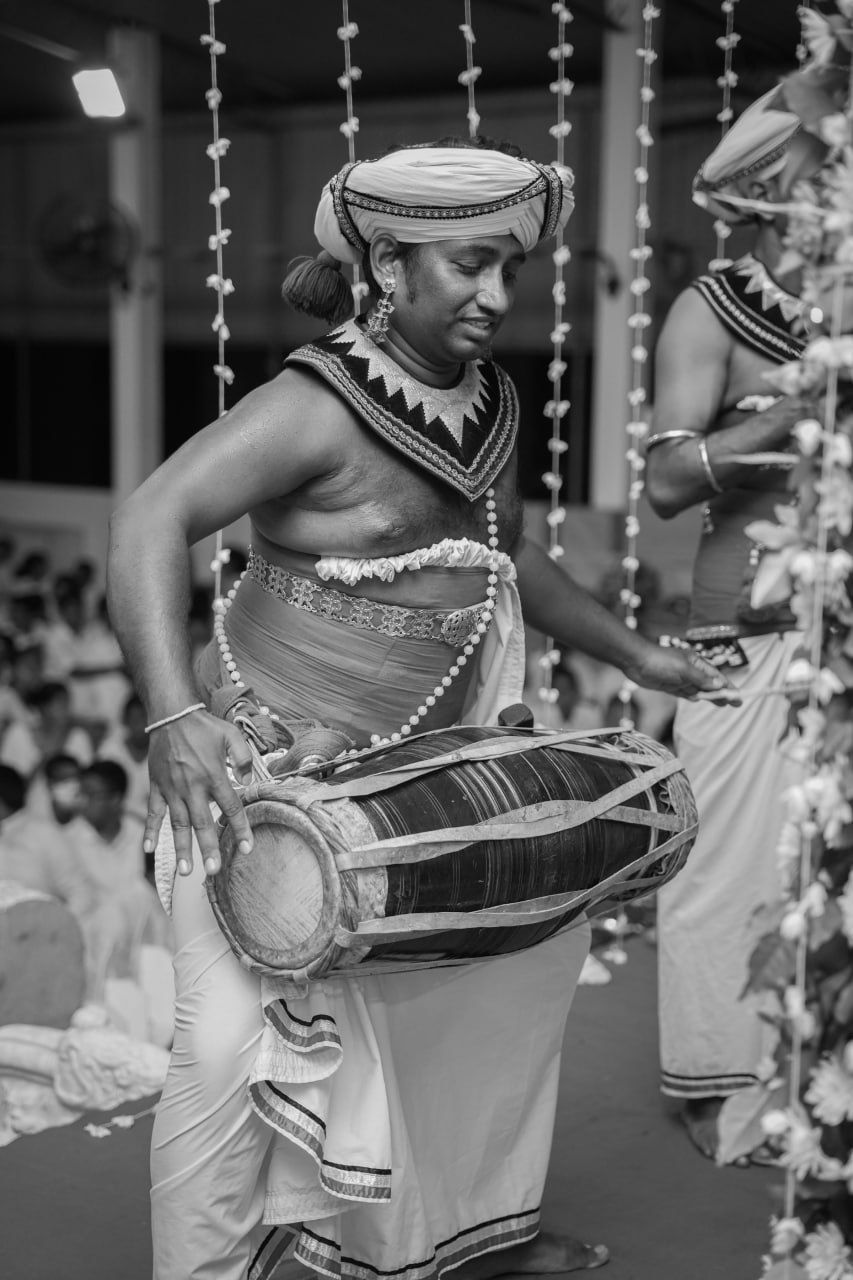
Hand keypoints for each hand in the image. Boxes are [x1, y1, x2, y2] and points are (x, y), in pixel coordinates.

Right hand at [142, 710, 254, 877]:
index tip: (247, 849)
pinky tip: (148, 851)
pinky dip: (149, 831)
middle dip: (208, 848)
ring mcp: (172, 788)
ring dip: (181, 848)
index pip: (231, 808)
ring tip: (185, 871)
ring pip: (177, 824)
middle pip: (202, 823)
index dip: (240, 830)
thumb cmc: (205, 727)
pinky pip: (153, 813)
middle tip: (212, 870)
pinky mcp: (156, 786)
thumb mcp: (233, 736)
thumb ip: (244, 759)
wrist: (172, 715)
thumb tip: (248, 781)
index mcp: (214, 776)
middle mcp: (192, 786)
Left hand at [625, 642, 734, 701]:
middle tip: (735, 704)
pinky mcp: (670, 686)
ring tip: (723, 704)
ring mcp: (680, 679)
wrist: (636, 661)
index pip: (716, 676)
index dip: (728, 686)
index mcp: (696, 663)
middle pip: (709, 685)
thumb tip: (718, 686)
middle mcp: (690, 671)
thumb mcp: (684, 670)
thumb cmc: (661, 661)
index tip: (738, 695)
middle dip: (722, 694)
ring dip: (709, 697)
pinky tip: (698, 700)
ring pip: (698, 690)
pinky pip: (684, 693)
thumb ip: (701, 679)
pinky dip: (692, 697)